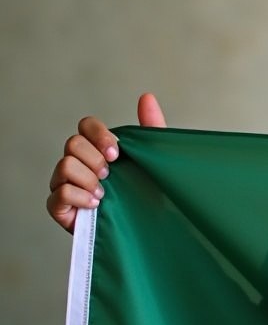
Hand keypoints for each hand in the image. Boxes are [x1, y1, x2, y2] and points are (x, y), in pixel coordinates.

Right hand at [46, 93, 166, 233]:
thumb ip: (150, 128)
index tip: (117, 152)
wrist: (150, 227)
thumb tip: (147, 97)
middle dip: (94, 157)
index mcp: (98, 148)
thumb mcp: (153, 159)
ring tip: (105, 192)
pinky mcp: (62, 209)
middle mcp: (79, 163)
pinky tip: (96, 204)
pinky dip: (78, 196)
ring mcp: (67, 185)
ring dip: (87, 178)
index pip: (86, 126)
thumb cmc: (149, 192)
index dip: (99, 134)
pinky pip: (57, 194)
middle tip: (111, 173)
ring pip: (64, 166)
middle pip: (72, 143)